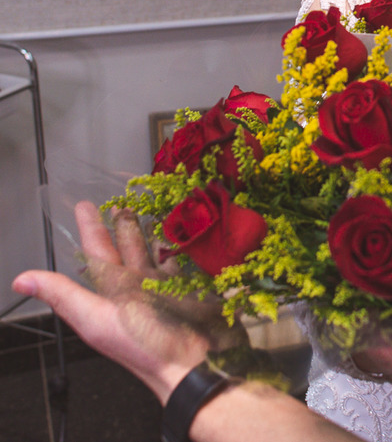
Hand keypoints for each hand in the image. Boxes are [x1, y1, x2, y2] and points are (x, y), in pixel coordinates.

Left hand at [11, 201, 244, 402]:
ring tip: (149, 213)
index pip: (97, 254)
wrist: (192, 366)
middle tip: (119, 203)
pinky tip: (182, 239)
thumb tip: (21, 280)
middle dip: (121, 227)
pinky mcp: (191, 290)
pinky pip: (183, 263)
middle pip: (126, 251)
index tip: (84, 207)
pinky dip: (181, 250)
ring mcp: (165, 289)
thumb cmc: (145, 346)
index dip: (90, 230)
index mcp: (112, 294)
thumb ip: (63, 295)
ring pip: (154, 254)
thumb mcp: (96, 318)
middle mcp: (136, 290)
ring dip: (151, 235)